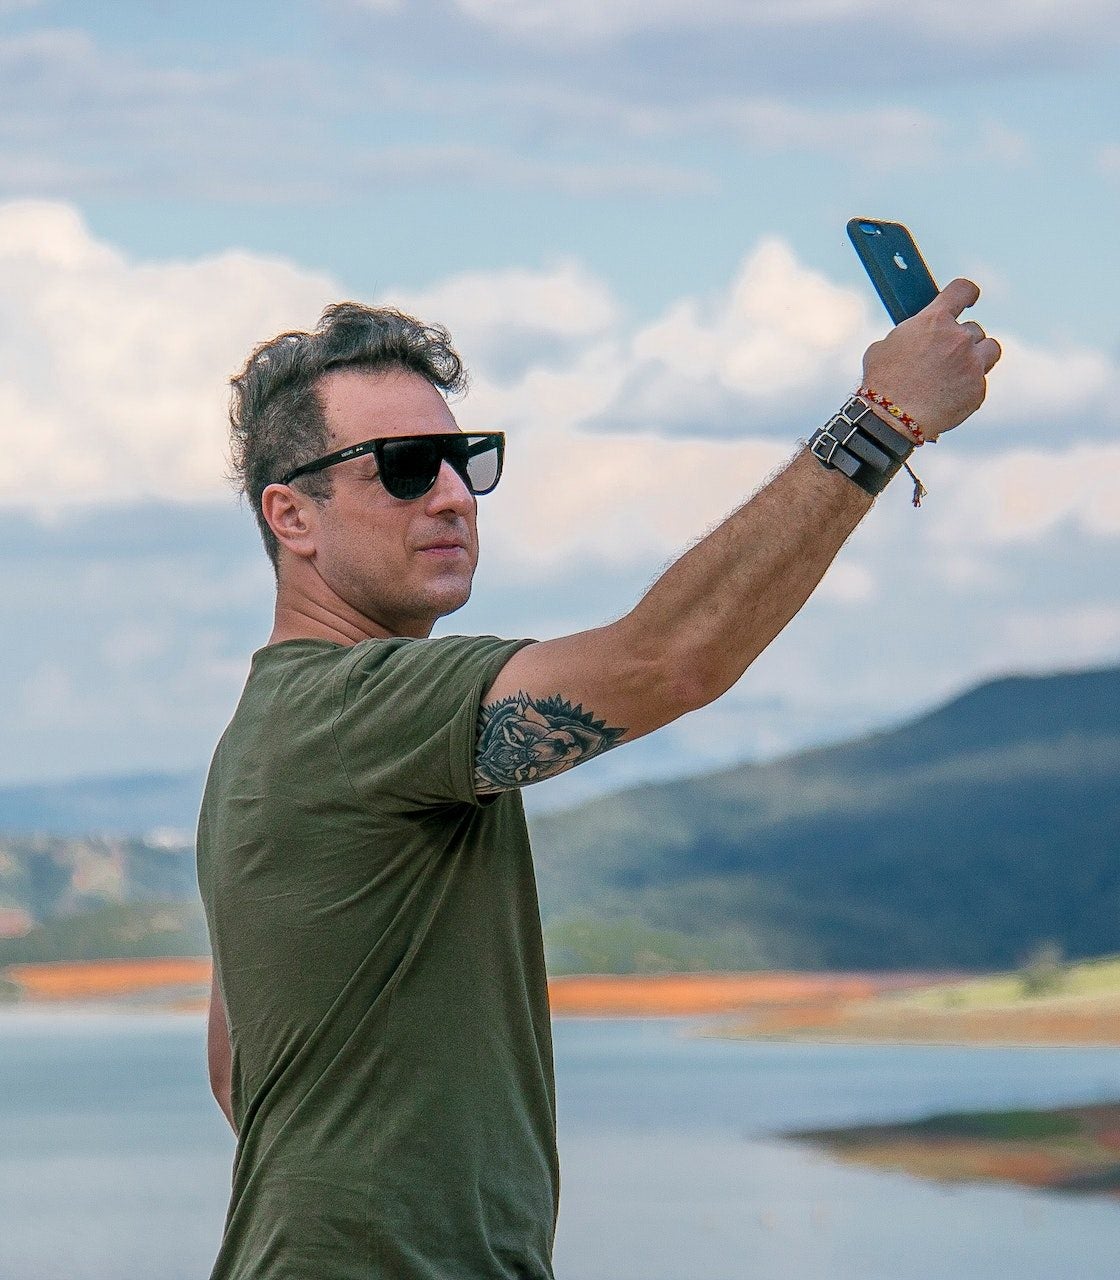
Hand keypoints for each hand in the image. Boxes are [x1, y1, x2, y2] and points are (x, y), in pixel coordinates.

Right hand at [860, 278, 1001, 441]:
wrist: (891, 420)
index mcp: (935, 320)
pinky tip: (949, 397)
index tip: (970, 298)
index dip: (967, 293)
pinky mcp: (978, 391)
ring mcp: (972, 365)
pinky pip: (980, 382)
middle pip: (974, 329)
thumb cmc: (881, 383)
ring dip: (978, 356)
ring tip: (958, 371)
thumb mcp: (885, 346)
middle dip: (962, 340)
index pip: (963, 290)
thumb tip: (914, 336)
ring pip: (990, 350)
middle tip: (946, 354)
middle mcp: (959, 338)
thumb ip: (909, 334)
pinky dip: (969, 388)